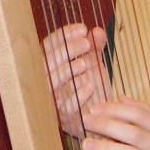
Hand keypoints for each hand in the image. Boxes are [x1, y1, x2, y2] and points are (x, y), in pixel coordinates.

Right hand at [43, 23, 111, 138]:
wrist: (102, 120)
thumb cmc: (94, 90)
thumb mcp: (95, 65)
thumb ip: (95, 48)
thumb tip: (97, 31)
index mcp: (52, 66)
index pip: (49, 46)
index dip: (64, 35)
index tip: (83, 29)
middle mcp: (47, 82)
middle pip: (47, 62)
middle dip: (66, 51)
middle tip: (86, 44)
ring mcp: (54, 101)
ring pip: (51, 84)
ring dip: (67, 71)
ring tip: (85, 64)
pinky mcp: (64, 118)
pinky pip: (66, 107)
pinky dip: (77, 96)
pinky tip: (90, 86)